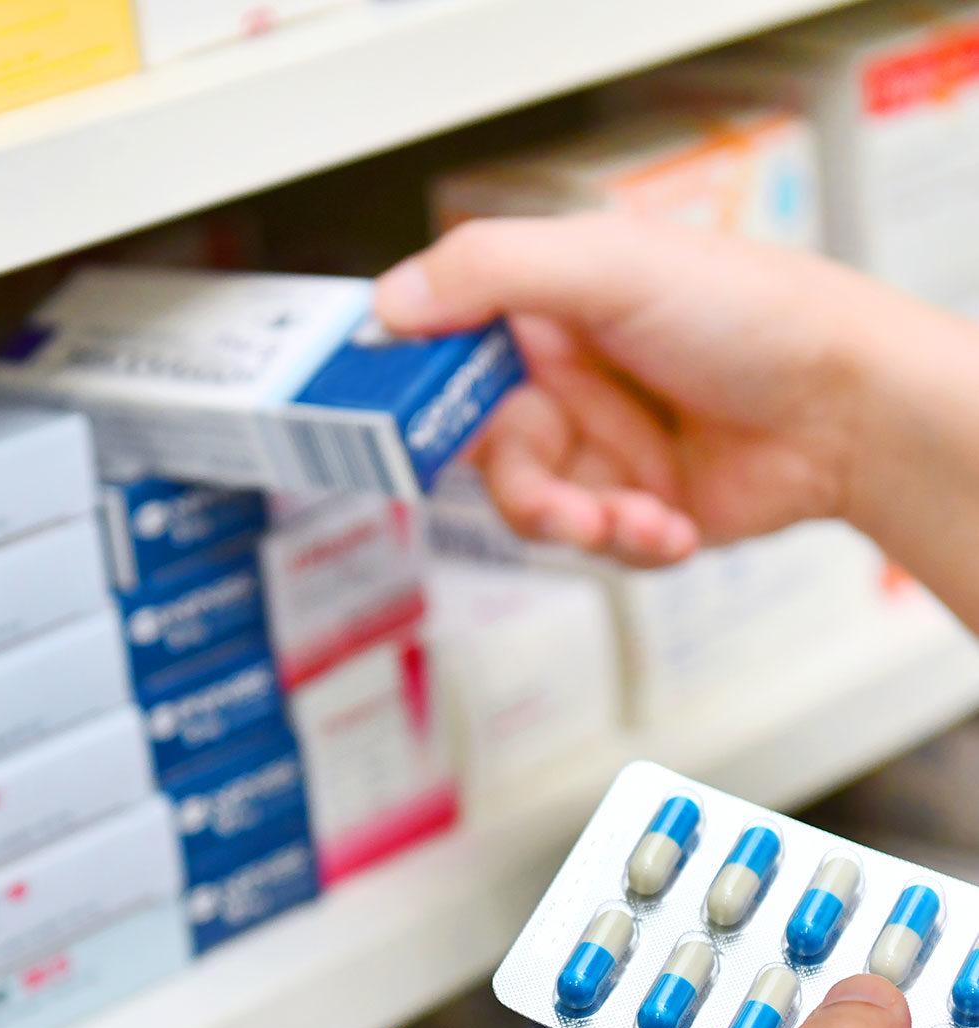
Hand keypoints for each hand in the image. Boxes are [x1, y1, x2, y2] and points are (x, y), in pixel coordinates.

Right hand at [373, 215, 923, 568]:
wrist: (852, 412)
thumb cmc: (754, 315)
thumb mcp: (611, 266)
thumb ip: (490, 271)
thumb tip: (389, 303)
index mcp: (550, 308)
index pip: (446, 348)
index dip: (416, 391)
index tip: (394, 423)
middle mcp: (567, 379)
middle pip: (482, 449)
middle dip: (519, 484)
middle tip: (552, 495)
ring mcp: (600, 446)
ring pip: (531, 508)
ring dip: (576, 521)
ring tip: (630, 514)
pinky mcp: (633, 507)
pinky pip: (590, 547)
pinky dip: (628, 542)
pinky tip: (672, 521)